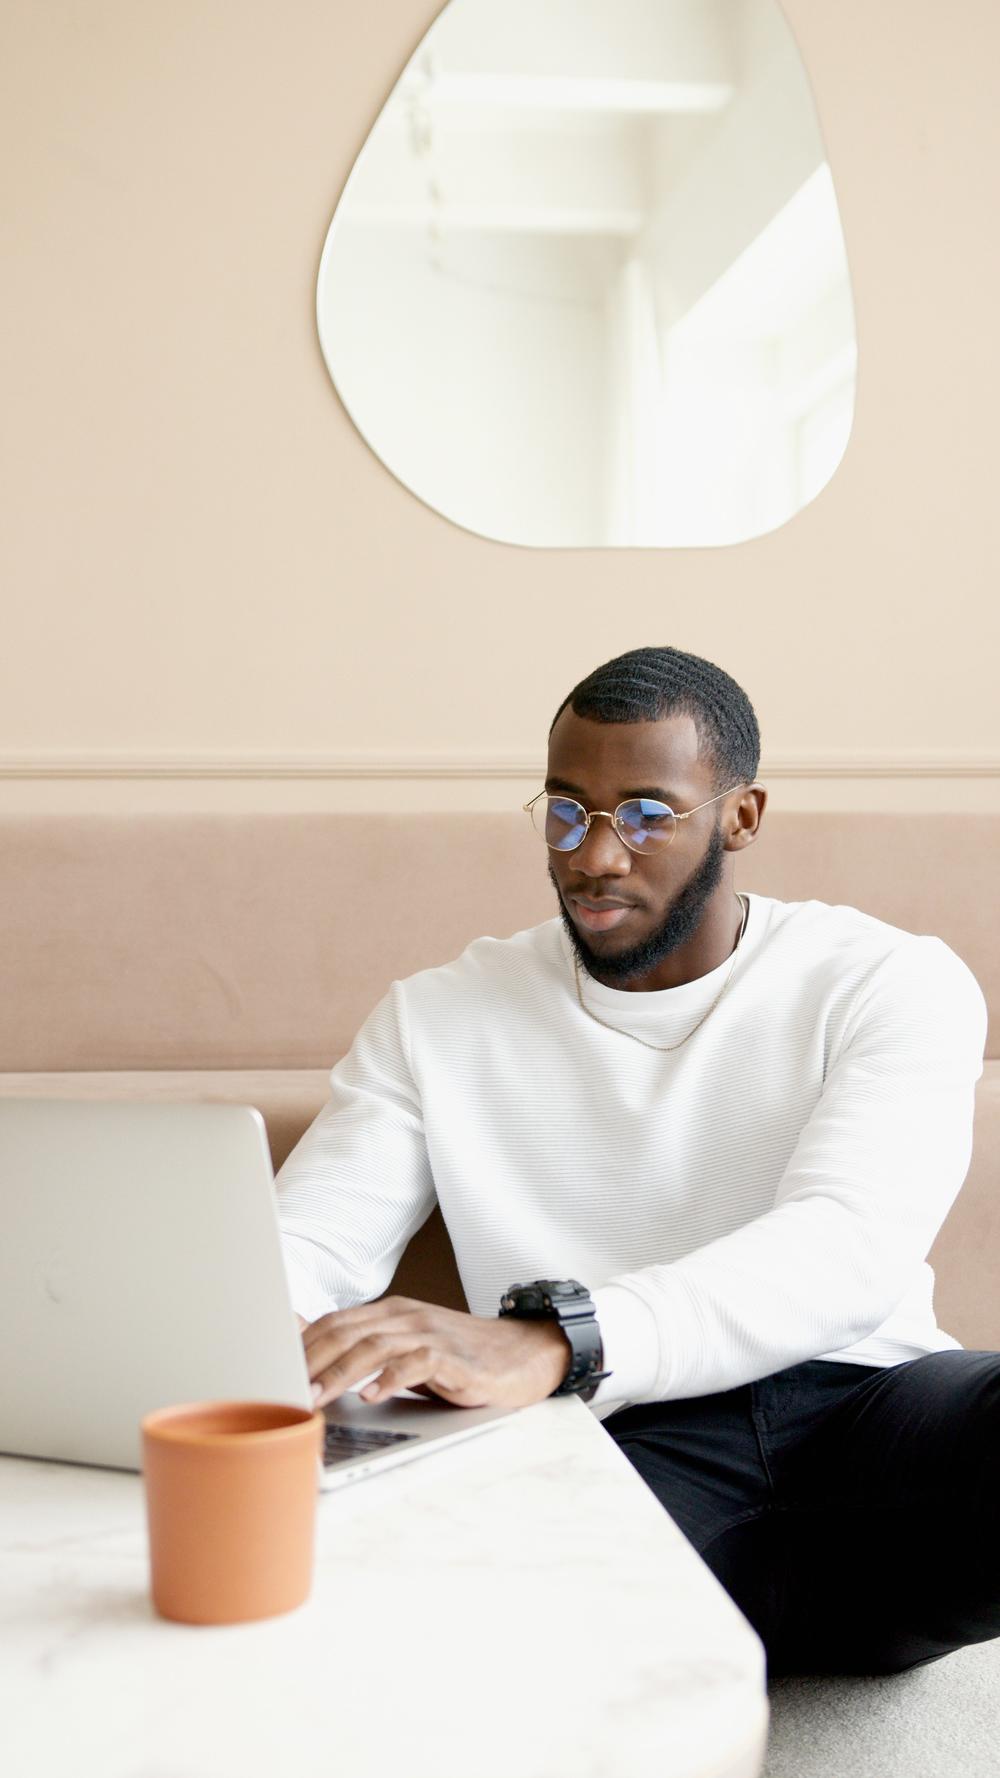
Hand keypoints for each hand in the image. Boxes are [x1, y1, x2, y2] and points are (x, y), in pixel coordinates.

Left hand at [300, 1295, 572, 1410]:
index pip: (335, 1322)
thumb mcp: (405, 1348)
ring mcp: (430, 1334)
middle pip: (348, 1332)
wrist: (520, 1355)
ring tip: (317, 1398)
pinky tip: (372, 1395)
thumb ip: (364, 1345)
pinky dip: (390, 1378)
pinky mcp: (453, 1358)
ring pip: (375, 1346)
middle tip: (287, 1391)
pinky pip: (417, 1363)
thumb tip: (310, 1341)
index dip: (303, 1346)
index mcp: (391, 1313)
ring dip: (341, 1373)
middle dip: (313, 1361)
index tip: (275, 1371)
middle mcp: (406, 1317)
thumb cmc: (457, 1357)